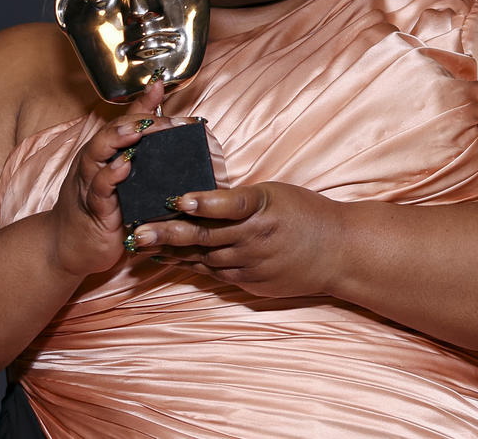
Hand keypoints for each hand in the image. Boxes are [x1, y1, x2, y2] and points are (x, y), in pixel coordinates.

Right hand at [49, 82, 187, 277]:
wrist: (66, 248)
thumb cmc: (99, 208)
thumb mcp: (122, 177)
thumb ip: (142, 154)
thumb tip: (168, 134)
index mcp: (103, 152)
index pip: (125, 121)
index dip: (146, 106)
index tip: (166, 93)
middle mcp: (93, 162)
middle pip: (111, 132)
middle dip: (138, 121)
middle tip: (165, 119)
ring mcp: (89, 184)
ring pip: (99, 153)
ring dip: (118, 139)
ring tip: (137, 129)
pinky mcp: (92, 209)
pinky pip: (99, 189)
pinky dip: (110, 176)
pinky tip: (124, 167)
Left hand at [132, 182, 345, 297]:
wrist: (338, 253)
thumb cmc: (306, 214)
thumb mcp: (276, 194)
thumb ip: (241, 200)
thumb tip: (200, 199)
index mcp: (264, 208)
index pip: (230, 205)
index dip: (204, 203)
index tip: (179, 199)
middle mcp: (255, 238)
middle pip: (206, 236)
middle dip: (168, 233)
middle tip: (139, 231)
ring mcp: (252, 264)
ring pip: (204, 257)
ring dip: (172, 250)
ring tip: (143, 243)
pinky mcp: (250, 283)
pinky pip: (214, 273)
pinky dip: (190, 264)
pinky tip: (168, 259)